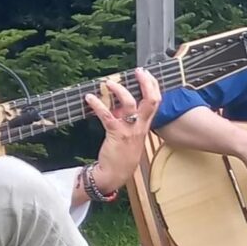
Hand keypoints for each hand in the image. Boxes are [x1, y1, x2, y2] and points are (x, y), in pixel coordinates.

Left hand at [84, 68, 160, 192]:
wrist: (115, 174)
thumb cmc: (122, 156)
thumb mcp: (131, 136)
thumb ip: (129, 120)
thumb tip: (119, 104)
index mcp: (145, 126)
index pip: (156, 102)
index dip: (153, 86)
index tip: (146, 74)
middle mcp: (140, 126)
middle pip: (151, 100)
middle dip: (146, 83)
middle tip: (138, 71)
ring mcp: (129, 130)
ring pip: (129, 103)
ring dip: (118, 90)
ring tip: (108, 82)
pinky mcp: (116, 134)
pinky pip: (107, 115)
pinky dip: (97, 104)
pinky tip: (89, 98)